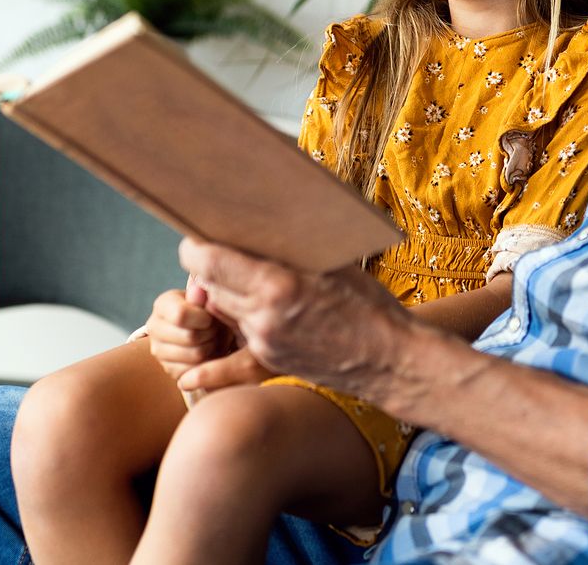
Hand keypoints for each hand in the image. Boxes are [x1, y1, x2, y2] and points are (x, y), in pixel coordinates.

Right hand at [144, 279, 232, 383]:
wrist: (206, 330)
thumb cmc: (210, 310)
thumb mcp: (209, 299)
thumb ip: (204, 295)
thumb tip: (199, 291)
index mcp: (163, 304)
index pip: (181, 315)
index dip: (204, 318)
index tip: (212, 318)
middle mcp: (154, 327)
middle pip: (190, 337)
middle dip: (211, 333)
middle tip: (216, 329)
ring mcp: (159, 351)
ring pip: (195, 355)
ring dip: (212, 348)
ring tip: (214, 339)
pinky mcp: (169, 370)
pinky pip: (195, 372)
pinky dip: (207, 364)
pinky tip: (209, 354)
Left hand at [177, 237, 413, 397]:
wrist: (392, 360)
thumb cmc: (371, 305)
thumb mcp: (334, 265)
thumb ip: (290, 251)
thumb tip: (259, 227)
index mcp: (277, 285)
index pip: (209, 262)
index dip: (195, 247)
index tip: (198, 237)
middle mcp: (263, 317)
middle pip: (209, 287)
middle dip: (209, 269)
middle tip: (221, 253)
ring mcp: (264, 343)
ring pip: (222, 311)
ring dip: (225, 294)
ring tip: (248, 278)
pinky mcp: (270, 361)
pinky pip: (240, 337)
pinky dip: (241, 322)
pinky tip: (235, 336)